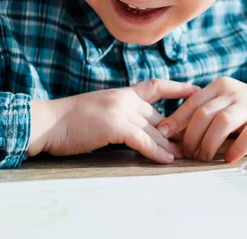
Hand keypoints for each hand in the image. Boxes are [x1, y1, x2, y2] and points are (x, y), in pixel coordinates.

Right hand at [28, 79, 196, 163]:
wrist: (48, 121)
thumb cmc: (70, 120)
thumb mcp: (100, 110)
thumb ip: (121, 115)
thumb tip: (139, 130)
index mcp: (122, 93)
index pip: (157, 86)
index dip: (179, 88)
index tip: (198, 90)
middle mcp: (125, 98)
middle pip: (160, 115)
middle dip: (180, 129)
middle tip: (197, 139)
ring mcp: (120, 110)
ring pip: (154, 129)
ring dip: (172, 145)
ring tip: (189, 154)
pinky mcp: (113, 125)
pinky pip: (142, 140)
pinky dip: (156, 151)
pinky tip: (167, 160)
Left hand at [157, 77, 246, 162]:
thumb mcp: (225, 103)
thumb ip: (205, 112)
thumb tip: (175, 132)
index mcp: (219, 87)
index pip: (192, 102)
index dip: (176, 119)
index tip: (163, 134)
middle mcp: (233, 92)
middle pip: (204, 114)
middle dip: (191, 136)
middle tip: (187, 153)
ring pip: (222, 122)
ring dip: (209, 143)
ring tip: (204, 158)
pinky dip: (235, 148)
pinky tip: (228, 158)